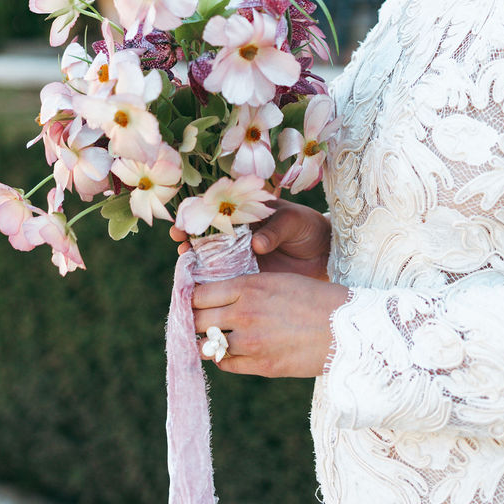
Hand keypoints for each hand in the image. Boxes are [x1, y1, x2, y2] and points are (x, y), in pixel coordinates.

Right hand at [169, 201, 331, 279]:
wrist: (323, 252)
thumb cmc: (307, 227)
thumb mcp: (293, 221)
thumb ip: (274, 229)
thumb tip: (257, 244)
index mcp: (245, 213)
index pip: (215, 212)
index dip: (195, 216)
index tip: (183, 225)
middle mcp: (237, 235)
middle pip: (206, 237)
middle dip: (189, 241)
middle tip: (180, 247)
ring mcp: (239, 256)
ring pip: (211, 260)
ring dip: (196, 265)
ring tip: (186, 270)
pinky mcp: (246, 277)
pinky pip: (225, 281)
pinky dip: (212, 286)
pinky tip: (201, 291)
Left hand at [192, 271, 350, 377]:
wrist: (345, 328)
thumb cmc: (314, 299)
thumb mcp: (278, 281)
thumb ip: (245, 288)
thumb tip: (214, 297)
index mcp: (249, 286)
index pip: (199, 293)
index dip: (191, 298)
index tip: (191, 301)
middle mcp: (245, 313)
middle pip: (197, 319)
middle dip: (194, 320)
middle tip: (196, 321)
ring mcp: (251, 342)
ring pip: (207, 345)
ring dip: (207, 341)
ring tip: (213, 338)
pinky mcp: (260, 366)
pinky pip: (225, 364)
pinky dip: (223, 359)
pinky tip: (232, 351)